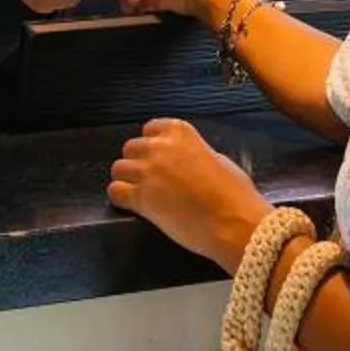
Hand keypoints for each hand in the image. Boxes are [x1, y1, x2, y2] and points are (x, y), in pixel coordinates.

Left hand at [106, 117, 266, 271]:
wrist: (233, 222)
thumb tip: (186, 160)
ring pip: (118, 168)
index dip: (152, 144)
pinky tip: (132, 204)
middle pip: (131, 148)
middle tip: (151, 177)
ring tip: (141, 192)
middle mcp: (160, 148)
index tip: (157, 155)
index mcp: (180, 133)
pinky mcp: (140, 198)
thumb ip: (194, 153)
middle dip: (138, 162)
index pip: (150, 128)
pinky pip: (115, 192)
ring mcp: (148, 172)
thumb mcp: (218, 160)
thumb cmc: (234, 194)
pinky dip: (121, 198)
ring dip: (127, 179)